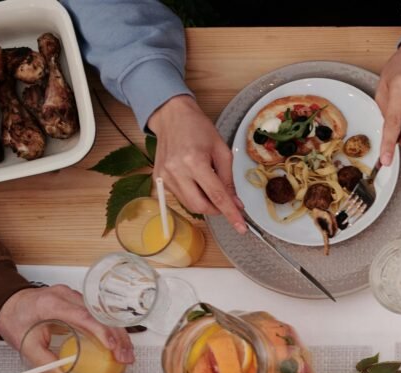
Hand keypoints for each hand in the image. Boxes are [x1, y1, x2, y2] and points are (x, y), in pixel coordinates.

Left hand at [0, 285, 132, 372]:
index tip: (111, 348)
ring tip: (126, 355)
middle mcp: (67, 296)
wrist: (9, 304)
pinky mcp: (81, 303)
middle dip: (117, 338)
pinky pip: (102, 316)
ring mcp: (76, 297)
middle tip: (124, 358)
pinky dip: (113, 331)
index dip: (101, 331)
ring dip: (119, 335)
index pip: (84, 315)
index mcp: (52, 304)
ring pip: (106, 315)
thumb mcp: (25, 344)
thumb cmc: (15, 319)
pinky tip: (120, 345)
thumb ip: (44, 363)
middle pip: (101, 315)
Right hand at [147, 95, 245, 234]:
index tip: (241, 228)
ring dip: (206, 204)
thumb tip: (235, 204)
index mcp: (194, 161)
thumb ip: (228, 180)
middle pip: (201, 207)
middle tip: (227, 202)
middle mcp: (176, 171)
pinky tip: (197, 183)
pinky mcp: (158, 179)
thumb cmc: (199, 129)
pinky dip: (193, 196)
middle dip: (218, 210)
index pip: (217, 196)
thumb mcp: (222, 151)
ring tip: (211, 187)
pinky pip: (180, 197)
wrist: (171, 116)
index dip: (231, 214)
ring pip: (190, 205)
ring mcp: (164, 176)